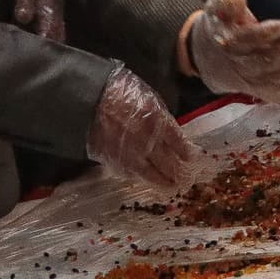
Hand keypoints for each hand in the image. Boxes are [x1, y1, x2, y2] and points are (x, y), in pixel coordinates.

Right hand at [86, 65, 193, 189]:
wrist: (88, 99)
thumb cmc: (120, 92)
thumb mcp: (148, 98)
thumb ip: (161, 118)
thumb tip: (170, 134)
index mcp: (157, 121)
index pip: (178, 142)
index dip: (186, 152)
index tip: (191, 158)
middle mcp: (147, 141)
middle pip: (168, 162)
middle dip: (178, 171)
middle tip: (185, 177)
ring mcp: (130, 154)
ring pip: (152, 174)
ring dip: (164, 181)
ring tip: (171, 186)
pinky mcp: (115, 161)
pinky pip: (132, 174)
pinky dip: (141, 177)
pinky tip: (148, 179)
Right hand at [188, 0, 279, 101]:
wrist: (206, 58)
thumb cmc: (219, 28)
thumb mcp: (216, 10)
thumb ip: (227, 2)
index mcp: (230, 40)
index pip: (253, 37)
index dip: (275, 32)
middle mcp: (239, 62)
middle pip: (267, 58)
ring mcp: (248, 78)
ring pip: (274, 76)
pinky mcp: (256, 88)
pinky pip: (275, 90)